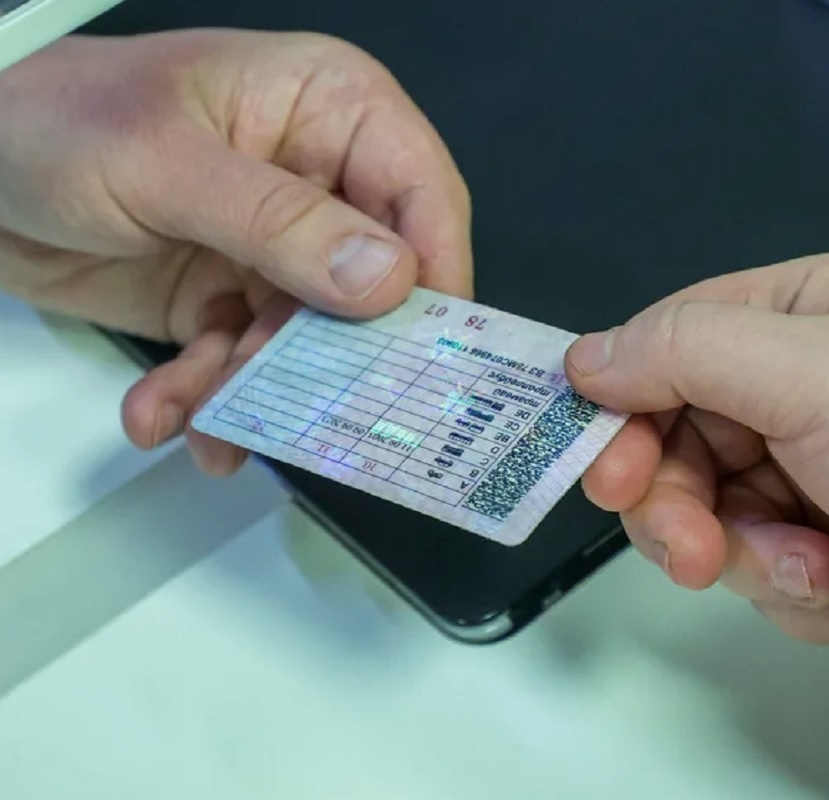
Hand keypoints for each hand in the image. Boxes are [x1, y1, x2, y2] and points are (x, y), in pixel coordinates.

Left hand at [0, 30, 470, 474]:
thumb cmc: (54, 120)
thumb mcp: (164, 165)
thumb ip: (278, 222)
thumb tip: (389, 279)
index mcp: (329, 110)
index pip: (420, 194)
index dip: (436, 276)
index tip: (427, 355)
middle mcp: (318, 180)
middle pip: (374, 285)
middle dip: (335, 356)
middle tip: (318, 417)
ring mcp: (274, 246)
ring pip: (308, 340)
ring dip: (259, 393)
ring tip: (209, 423)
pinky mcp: (228, 297)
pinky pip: (246, 362)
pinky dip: (208, 398)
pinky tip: (165, 415)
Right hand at [567, 255, 828, 642]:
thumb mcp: (802, 366)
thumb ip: (681, 351)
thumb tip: (578, 363)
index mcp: (786, 318)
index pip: (664, 361)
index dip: (624, 425)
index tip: (614, 483)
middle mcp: (793, 390)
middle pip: (684, 459)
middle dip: (693, 519)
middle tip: (704, 561)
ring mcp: (814, 472)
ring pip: (725, 530)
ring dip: (766, 565)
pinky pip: (778, 576)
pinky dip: (812, 594)